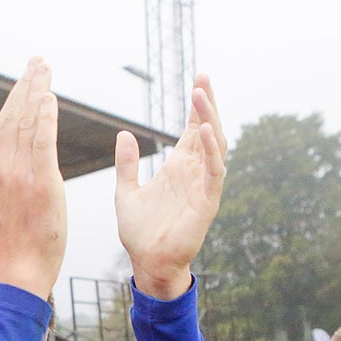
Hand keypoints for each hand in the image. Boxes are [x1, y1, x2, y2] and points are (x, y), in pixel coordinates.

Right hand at [0, 58, 67, 297]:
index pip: (2, 126)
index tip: (25, 78)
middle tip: (37, 61)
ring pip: (27, 124)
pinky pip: (43, 144)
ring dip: (37, 92)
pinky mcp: (42, 184)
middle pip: (14, 117)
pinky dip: (45, 119)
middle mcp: (1, 169)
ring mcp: (20, 176)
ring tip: (46, 70)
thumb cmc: (12, 244)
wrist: (19, 270)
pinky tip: (49, 98)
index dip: (14, 99)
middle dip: (26, 85)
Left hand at [116, 73, 226, 300]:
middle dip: (207, 103)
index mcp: (178, 167)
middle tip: (203, 77)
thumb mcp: (126, 192)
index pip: (193, 129)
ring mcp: (203, 186)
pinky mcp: (207, 202)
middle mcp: (194, 172)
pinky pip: (214, 171)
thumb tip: (124, 133)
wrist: (146, 263)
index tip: (198, 79)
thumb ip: (127, 164)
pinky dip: (212, 150)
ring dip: (210, 119)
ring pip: (215, 145)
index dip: (197, 105)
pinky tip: (206, 131)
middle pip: (207, 130)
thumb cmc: (139, 233)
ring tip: (201, 95)